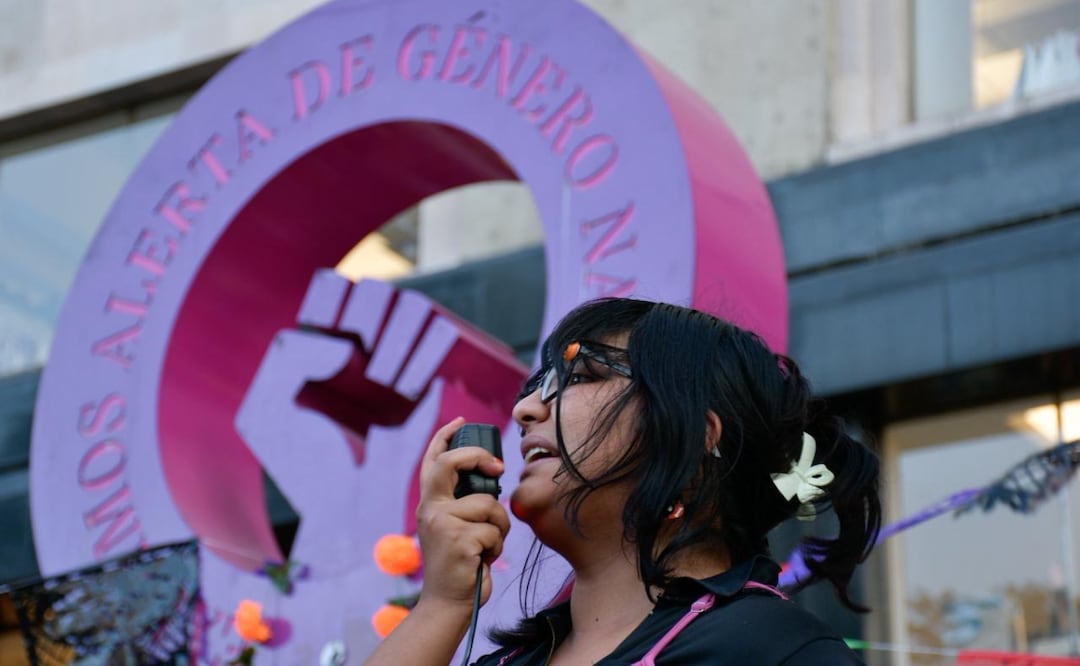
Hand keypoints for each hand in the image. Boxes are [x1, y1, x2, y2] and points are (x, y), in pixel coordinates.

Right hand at [414, 418, 510, 608]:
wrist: (448, 603)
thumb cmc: (459, 563)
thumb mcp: (454, 527)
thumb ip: (463, 502)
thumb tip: (493, 476)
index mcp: (430, 504)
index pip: (432, 461)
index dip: (445, 437)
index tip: (461, 422)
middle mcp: (430, 510)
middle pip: (450, 464)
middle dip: (476, 457)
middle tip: (498, 468)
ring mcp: (442, 524)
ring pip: (488, 504)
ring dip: (499, 526)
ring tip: (487, 545)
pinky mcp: (458, 540)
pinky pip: (494, 530)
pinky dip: (497, 546)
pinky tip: (484, 559)